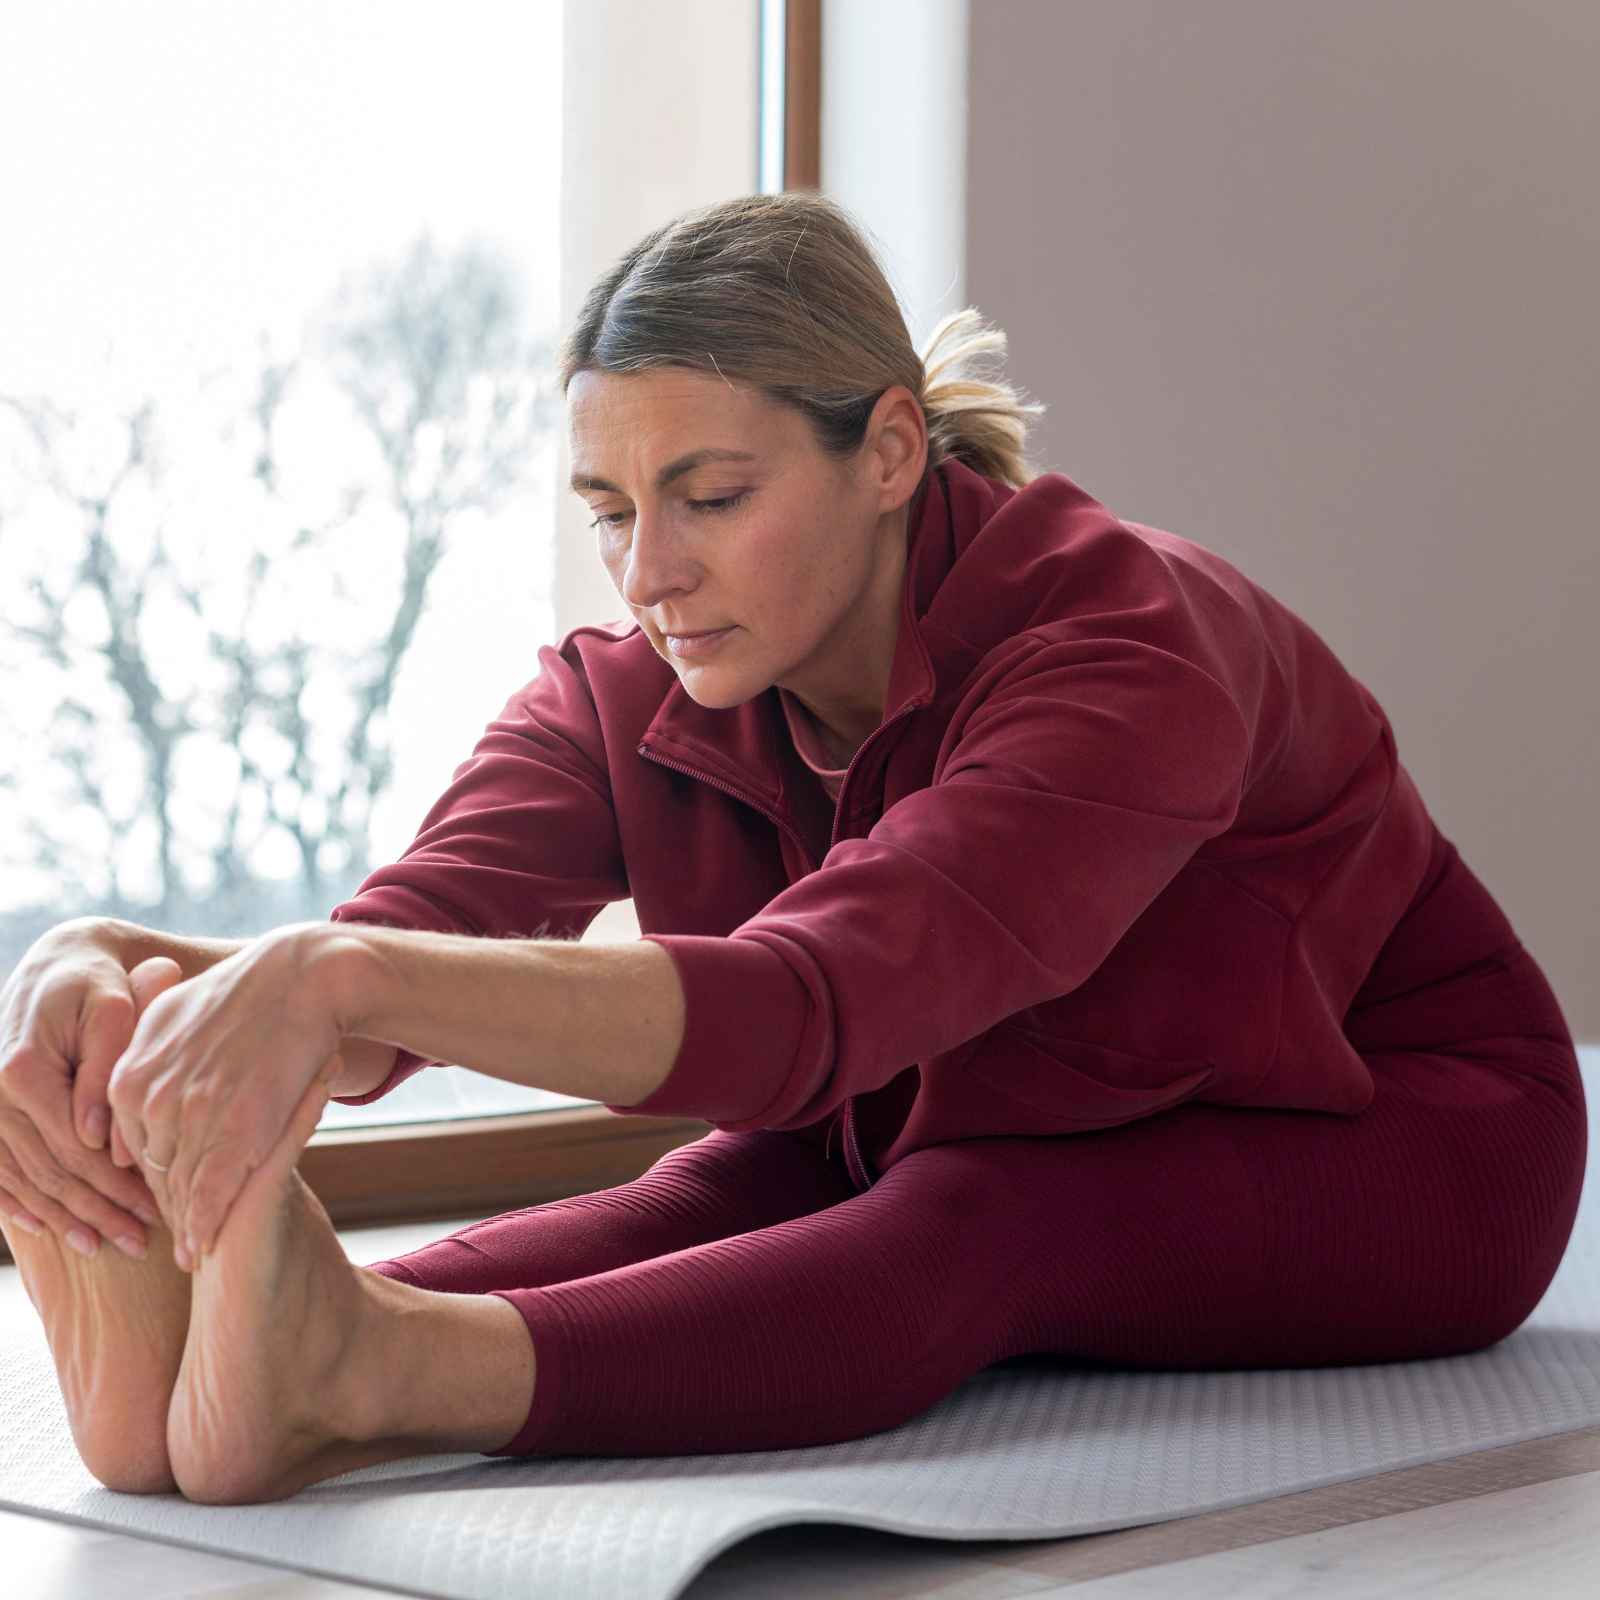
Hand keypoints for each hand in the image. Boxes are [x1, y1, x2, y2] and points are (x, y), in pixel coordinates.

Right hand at [0, 921, 164, 1254]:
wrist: (58, 967)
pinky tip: (54, 1230)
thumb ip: (105, 1072)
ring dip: (66, 1218)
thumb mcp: (113, 1011)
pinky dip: (25, 1205)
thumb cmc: (100, 985)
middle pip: (50, 1170)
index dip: (116, 1183)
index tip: (157, 1208)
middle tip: (142, 1241)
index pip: (74, 1145)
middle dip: (98, 1210)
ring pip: (25, 1179)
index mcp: (23, 1069)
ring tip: (108, 1246)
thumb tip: (95, 1138)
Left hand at [106, 924, 348, 1271]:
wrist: (303, 978)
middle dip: (165, 1207)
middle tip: (178, 1237)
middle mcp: (153, 1098)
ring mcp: (197, 1115)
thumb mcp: (171, 1015)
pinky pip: (213, 1191)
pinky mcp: (242, 1129)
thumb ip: (141, 1058)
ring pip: (180, 1187)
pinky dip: (207, 1224)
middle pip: (152, 1172)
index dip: (149, 1177)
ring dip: (185, 1225)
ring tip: (194, 1251)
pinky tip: (207, 1246)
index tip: (164, 1198)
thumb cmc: (243, 992)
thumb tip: (123, 1090)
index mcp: (129, 1076)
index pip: (128, 1147)